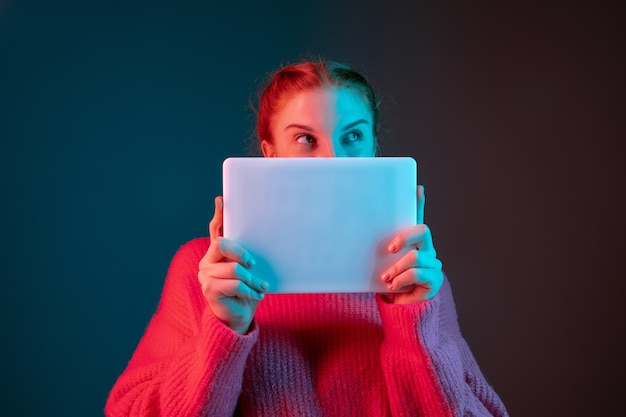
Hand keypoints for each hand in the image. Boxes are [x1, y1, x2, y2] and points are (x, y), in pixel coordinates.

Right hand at [198, 196, 268, 333]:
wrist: (240, 316)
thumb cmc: (247, 289)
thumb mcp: (250, 270)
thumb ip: (250, 255)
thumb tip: (264, 233)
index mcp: (217, 252)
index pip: (216, 229)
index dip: (219, 215)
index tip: (222, 200)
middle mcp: (207, 260)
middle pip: (222, 244)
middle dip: (242, 252)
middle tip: (254, 263)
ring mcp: (205, 274)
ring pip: (233, 268)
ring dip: (252, 279)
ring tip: (262, 287)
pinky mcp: (209, 289)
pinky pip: (234, 285)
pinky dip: (249, 290)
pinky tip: (256, 295)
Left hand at [380, 185, 443, 303]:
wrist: (400, 309)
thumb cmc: (389, 284)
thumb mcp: (381, 264)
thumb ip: (377, 251)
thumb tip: (354, 234)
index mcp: (414, 243)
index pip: (417, 219)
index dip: (419, 203)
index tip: (417, 188)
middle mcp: (427, 250)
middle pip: (423, 230)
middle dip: (404, 237)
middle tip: (390, 249)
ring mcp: (433, 264)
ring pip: (415, 256)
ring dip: (397, 268)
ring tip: (386, 278)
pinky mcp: (435, 279)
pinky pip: (417, 273)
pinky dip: (402, 279)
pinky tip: (395, 286)